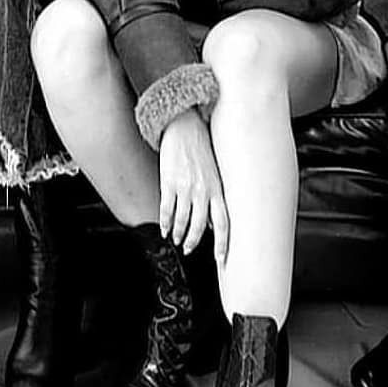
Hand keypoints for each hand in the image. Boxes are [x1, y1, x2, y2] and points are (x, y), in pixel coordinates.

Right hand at [158, 107, 228, 262]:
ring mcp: (185, 187)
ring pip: (182, 221)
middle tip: (188, 249)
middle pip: (200, 227)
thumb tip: (215, 219)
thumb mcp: (214, 171)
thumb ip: (216, 194)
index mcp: (217, 189)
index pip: (224, 223)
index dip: (223, 245)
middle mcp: (203, 190)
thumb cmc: (201, 147)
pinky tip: (163, 228)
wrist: (184, 125)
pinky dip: (164, 223)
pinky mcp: (169, 182)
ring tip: (175, 238)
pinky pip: (166, 210)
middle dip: (193, 242)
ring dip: (178, 233)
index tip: (221, 261)